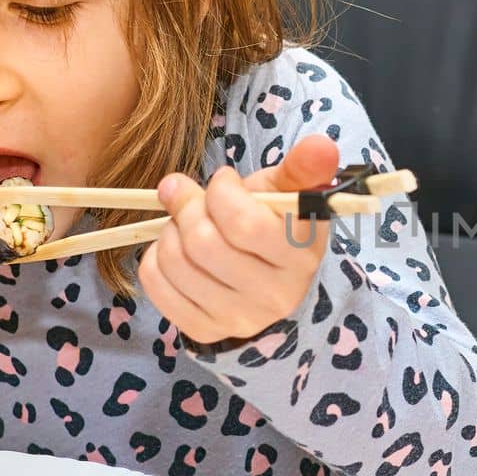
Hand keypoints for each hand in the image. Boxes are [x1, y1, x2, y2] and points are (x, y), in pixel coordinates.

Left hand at [139, 134, 338, 344]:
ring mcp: (238, 318)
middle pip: (203, 243)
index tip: (224, 180)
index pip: (243, 224)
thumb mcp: (289, 194)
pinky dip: (155, 258)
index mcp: (300, 257)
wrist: (268, 281)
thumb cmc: (274, 226)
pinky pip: (156, 284)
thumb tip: (321, 145)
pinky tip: (175, 250)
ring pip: (175, 261)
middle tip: (193, 197)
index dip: (221, 191)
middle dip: (188, 207)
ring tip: (185, 223)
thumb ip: (304, 168)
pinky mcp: (204, 330)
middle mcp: (274, 295)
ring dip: (169, 230)